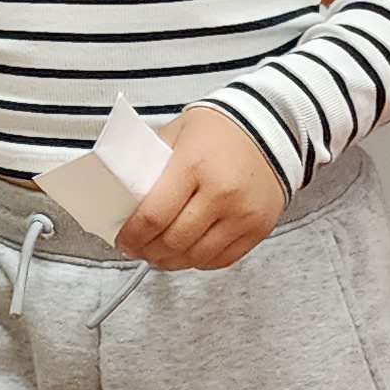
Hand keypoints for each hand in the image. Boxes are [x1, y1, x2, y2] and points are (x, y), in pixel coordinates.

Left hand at [111, 105, 286, 269]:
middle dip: (147, 251)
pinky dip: (199, 262)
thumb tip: (120, 196)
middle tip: (137, 249)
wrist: (268, 127)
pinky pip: (222, 260)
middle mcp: (221, 193)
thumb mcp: (175, 133)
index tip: (123, 240)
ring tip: (158, 254)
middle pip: (173, 241)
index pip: (153, 215)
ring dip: (171, 261)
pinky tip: (186, 253)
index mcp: (194, 165)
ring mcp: (243, 214)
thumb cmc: (219, 129)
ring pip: (196, 257)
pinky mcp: (258, 228)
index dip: (132, 236)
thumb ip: (150, 163)